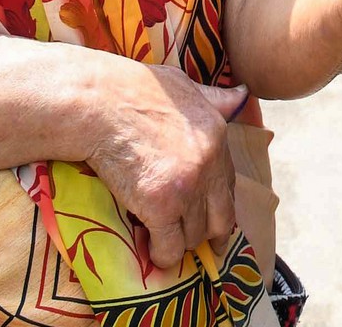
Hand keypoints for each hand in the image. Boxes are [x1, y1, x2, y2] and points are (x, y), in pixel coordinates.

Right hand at [83, 61, 245, 270]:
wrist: (100, 103)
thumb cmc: (134, 90)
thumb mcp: (184, 86)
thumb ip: (214, 98)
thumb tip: (242, 94)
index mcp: (218, 136)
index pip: (228, 184)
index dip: (218, 205)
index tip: (212, 219)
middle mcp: (209, 164)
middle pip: (221, 217)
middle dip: (211, 234)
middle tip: (200, 244)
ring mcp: (186, 187)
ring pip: (194, 235)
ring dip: (180, 242)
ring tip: (164, 240)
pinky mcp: (159, 206)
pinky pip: (170, 247)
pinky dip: (162, 255)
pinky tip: (152, 251)